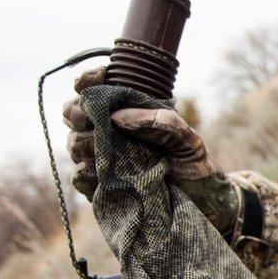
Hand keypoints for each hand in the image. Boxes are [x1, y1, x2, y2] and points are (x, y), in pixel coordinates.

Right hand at [62, 66, 240, 234]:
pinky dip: (84, 174)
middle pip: (73, 114)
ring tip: (102, 151)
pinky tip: (98, 174)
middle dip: (79, 112)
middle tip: (93, 120)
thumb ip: (161, 123)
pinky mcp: (102, 186)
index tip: (101, 77)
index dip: (89, 79)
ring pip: (75, 144)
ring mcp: (104, 158)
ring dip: (82, 144)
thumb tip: (117, 118)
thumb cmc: (196, 164)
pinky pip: (79, 177)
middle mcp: (111, 132)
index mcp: (129, 113)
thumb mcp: (187, 139)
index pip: (94, 87)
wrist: (203, 201)